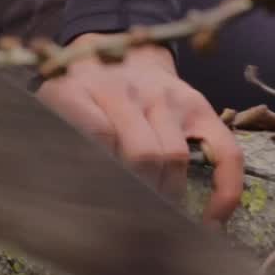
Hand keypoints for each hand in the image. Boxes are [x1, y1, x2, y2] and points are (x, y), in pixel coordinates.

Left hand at [35, 35, 243, 223]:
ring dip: (165, 198)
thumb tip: (54, 203)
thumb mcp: (49, 110)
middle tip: (128, 228)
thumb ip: (52, 147)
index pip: (97, 136)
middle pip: (141, 154)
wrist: (117, 46)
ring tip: (155, 223)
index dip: (102, 179)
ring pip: (173, 157)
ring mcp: (166, 97)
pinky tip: (211, 220)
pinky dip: (223, 191)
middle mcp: (125, 90)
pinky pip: (225, 152)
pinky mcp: (199, 107)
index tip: (99, 212)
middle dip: (137, 197)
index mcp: (80, 91)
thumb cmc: (78, 95)